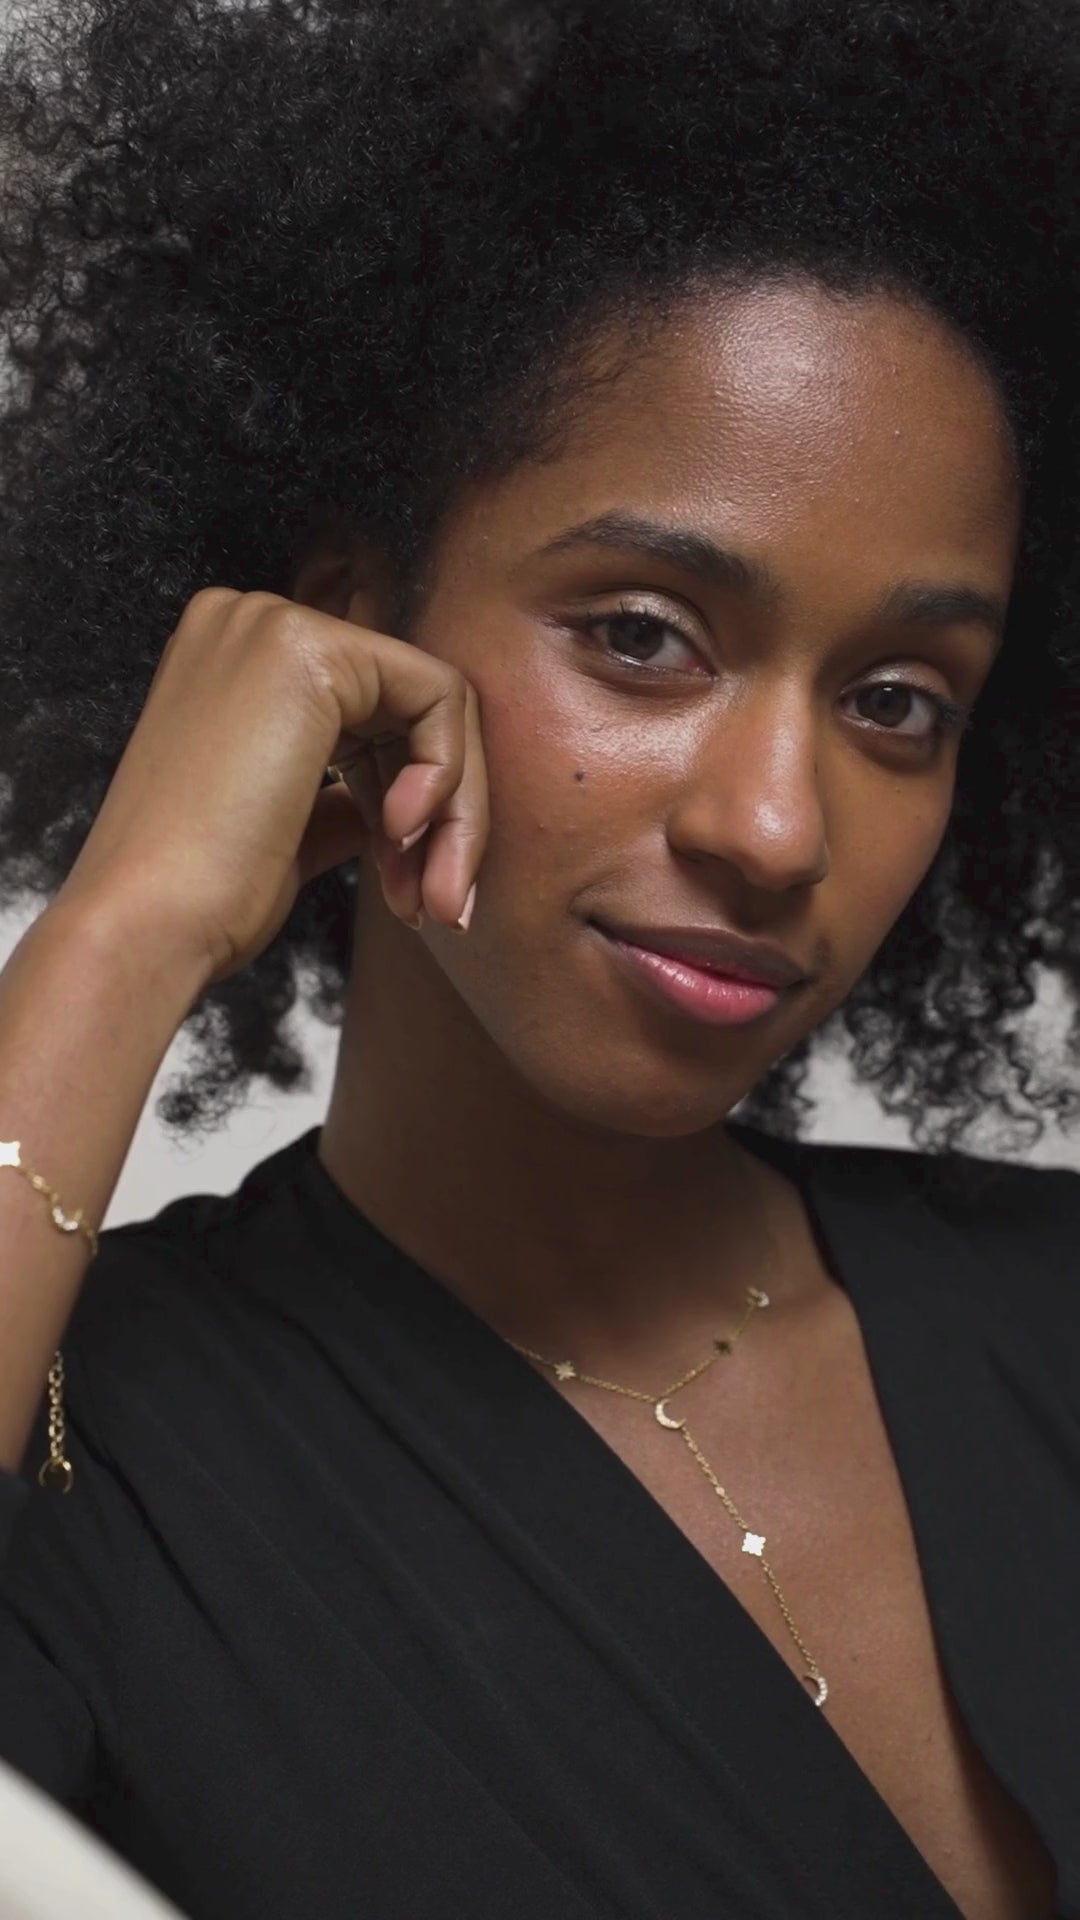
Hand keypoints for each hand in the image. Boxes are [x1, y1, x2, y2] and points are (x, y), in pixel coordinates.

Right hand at [58, 588, 488, 986]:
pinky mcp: (311, 649)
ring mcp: (277, 627)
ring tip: (431, 895)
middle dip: (445, 815)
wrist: (149, 924)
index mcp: (235, 663)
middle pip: (409, 704)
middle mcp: (250, 624)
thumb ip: (344, 798)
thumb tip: (404, 803)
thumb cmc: (203, 897)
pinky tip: (402, 837)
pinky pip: (437, 697)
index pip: (370, 713)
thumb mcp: (288, 830)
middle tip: (443, 904)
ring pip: (435, 702)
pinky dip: (447, 777)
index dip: (408, 804)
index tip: (414, 890)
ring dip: (454, 813)